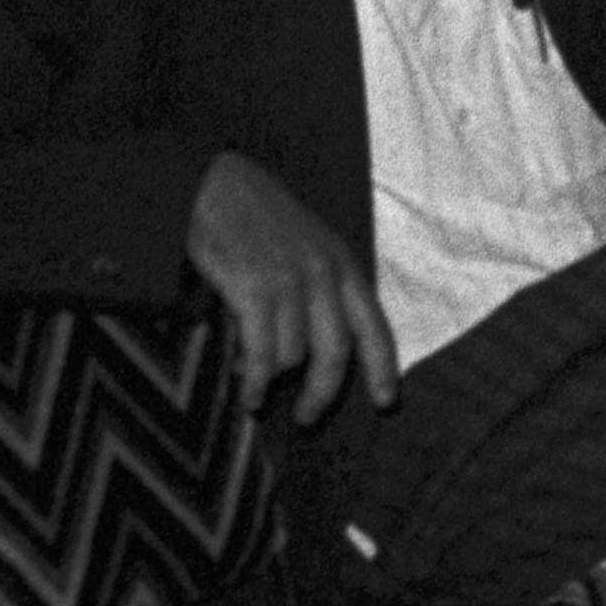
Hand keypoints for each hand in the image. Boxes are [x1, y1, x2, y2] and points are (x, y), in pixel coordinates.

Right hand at [186, 150, 396, 422]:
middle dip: (323, 394)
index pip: (375, 327)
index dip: (383, 368)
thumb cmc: (261, 222)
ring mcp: (291, 283)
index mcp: (344, 267)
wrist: (219, 186)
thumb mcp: (309, 249)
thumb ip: (321, 292)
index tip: (386, 402)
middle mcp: (325, 276)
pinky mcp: (255, 290)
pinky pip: (262, 354)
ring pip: (295, 357)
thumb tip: (315, 352)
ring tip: (259, 391)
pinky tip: (248, 393)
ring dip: (277, 382)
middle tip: (308, 419)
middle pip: (336, 354)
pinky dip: (256, 382)